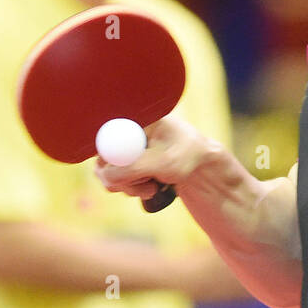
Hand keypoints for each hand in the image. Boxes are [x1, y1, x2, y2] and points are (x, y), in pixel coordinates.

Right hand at [94, 114, 222, 202]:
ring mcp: (126, 147)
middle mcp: (128, 130)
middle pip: (102, 157)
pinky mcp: (127, 162)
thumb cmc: (189, 158)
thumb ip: (132, 168)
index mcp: (136, 118)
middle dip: (119, 178)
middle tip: (141, 186)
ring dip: (127, 186)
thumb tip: (104, 176)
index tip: (127, 174)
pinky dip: (130, 188)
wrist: (204, 169)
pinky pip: (116, 179)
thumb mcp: (163, 163)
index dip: (110, 160)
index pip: (105, 137)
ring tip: (151, 188)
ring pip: (108, 172)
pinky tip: (149, 188)